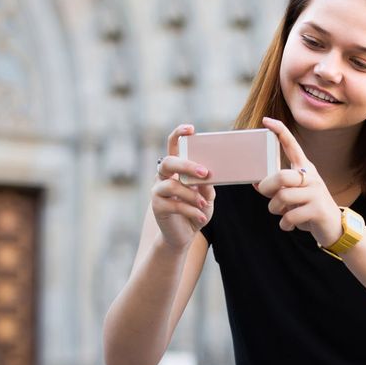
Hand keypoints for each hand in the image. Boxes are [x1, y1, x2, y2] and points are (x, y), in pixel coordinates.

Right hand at [152, 124, 214, 251]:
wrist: (184, 235)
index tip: (191, 129)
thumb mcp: (207, 198)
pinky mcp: (157, 207)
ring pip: (171, 185)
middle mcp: (163, 176)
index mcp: (176, 169)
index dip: (179, 134)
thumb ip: (207, 186)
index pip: (173, 146)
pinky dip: (191, 211)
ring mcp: (157, 191)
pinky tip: (201, 217)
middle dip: (186, 165)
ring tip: (203, 204)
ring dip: (191, 195)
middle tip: (204, 172)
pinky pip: (174, 205)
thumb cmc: (196, 211)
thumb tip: (208, 177)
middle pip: (168, 162)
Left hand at [254, 118, 342, 246]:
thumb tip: (256, 183)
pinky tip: (290, 225)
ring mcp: (316, 193)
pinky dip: (285, 224)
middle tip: (266, 195)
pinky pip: (290, 216)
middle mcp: (311, 177)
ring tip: (282, 214)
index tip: (267, 120)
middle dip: (267, 188)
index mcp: (305, 169)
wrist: (334, 227)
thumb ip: (278, 188)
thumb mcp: (294, 195)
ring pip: (282, 197)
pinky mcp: (318, 210)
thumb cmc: (310, 208)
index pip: (292, 145)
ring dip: (275, 209)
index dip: (280, 131)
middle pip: (281, 176)